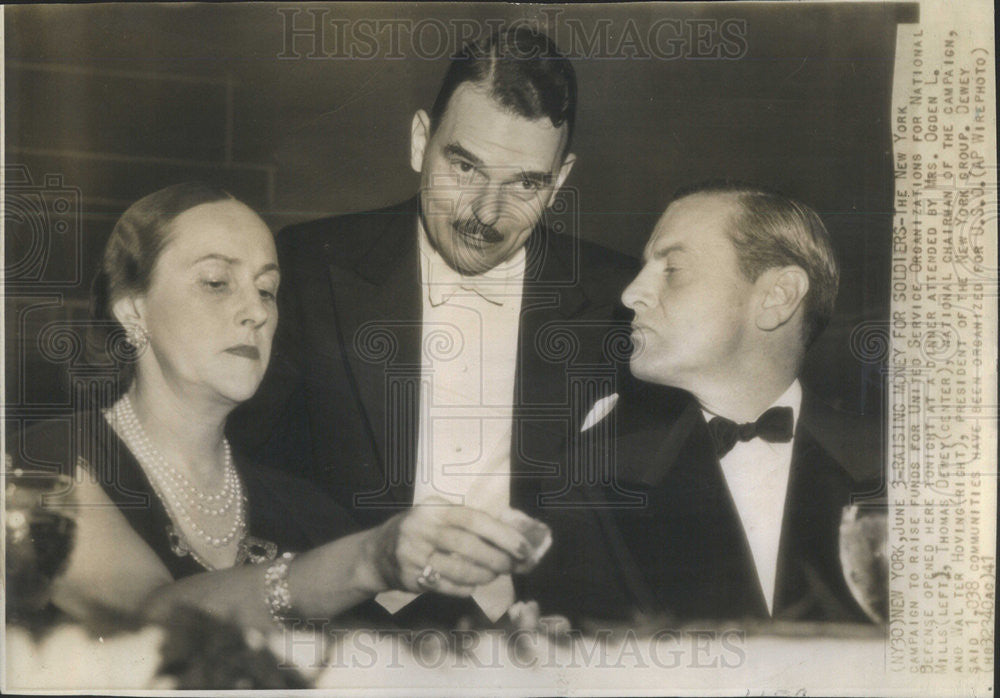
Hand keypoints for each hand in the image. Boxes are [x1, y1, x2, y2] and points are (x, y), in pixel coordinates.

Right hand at [367, 498, 534, 596]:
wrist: (377, 553)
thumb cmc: (420, 532)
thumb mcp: (438, 516)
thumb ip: (469, 522)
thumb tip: (514, 535)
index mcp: (434, 508)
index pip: (474, 518)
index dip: (502, 534)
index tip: (523, 547)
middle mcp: (421, 528)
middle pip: (467, 545)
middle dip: (496, 558)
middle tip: (513, 565)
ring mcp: (413, 554)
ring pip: (458, 569)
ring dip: (483, 574)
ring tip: (494, 574)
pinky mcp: (409, 577)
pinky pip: (446, 586)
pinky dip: (466, 587)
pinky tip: (474, 584)